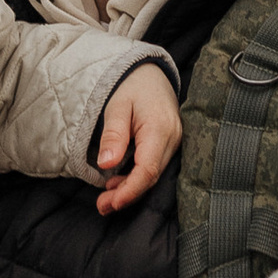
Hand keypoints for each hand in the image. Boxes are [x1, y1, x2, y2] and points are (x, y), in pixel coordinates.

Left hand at [95, 61, 181, 217]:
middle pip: (152, 176)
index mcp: (159, 128)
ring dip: (131, 188)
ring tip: (107, 198)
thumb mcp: (116, 106)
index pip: (148, 169)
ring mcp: (175, 141)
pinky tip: (120, 183)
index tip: (111, 202)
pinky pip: (155, 165)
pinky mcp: (170, 143)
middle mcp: (173, 138)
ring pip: (154, 174)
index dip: (130, 190)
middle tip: (102, 206)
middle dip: (127, 194)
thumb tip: (106, 164)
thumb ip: (113, 135)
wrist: (149, 71)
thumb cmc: (131, 86)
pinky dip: (138, 177)